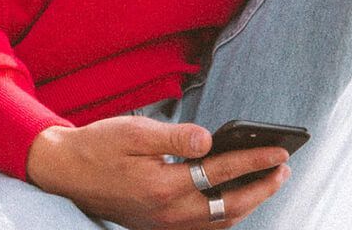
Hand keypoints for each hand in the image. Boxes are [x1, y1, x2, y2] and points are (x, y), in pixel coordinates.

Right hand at [26, 116, 290, 228]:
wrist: (66, 172)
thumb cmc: (100, 145)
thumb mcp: (134, 130)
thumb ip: (175, 136)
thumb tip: (211, 139)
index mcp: (163, 184)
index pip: (222, 172)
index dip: (255, 160)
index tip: (280, 151)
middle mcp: (168, 212)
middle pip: (230, 205)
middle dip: (262, 186)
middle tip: (285, 168)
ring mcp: (165, 225)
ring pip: (220, 223)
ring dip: (249, 204)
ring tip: (269, 182)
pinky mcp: (160, 228)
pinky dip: (227, 219)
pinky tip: (237, 202)